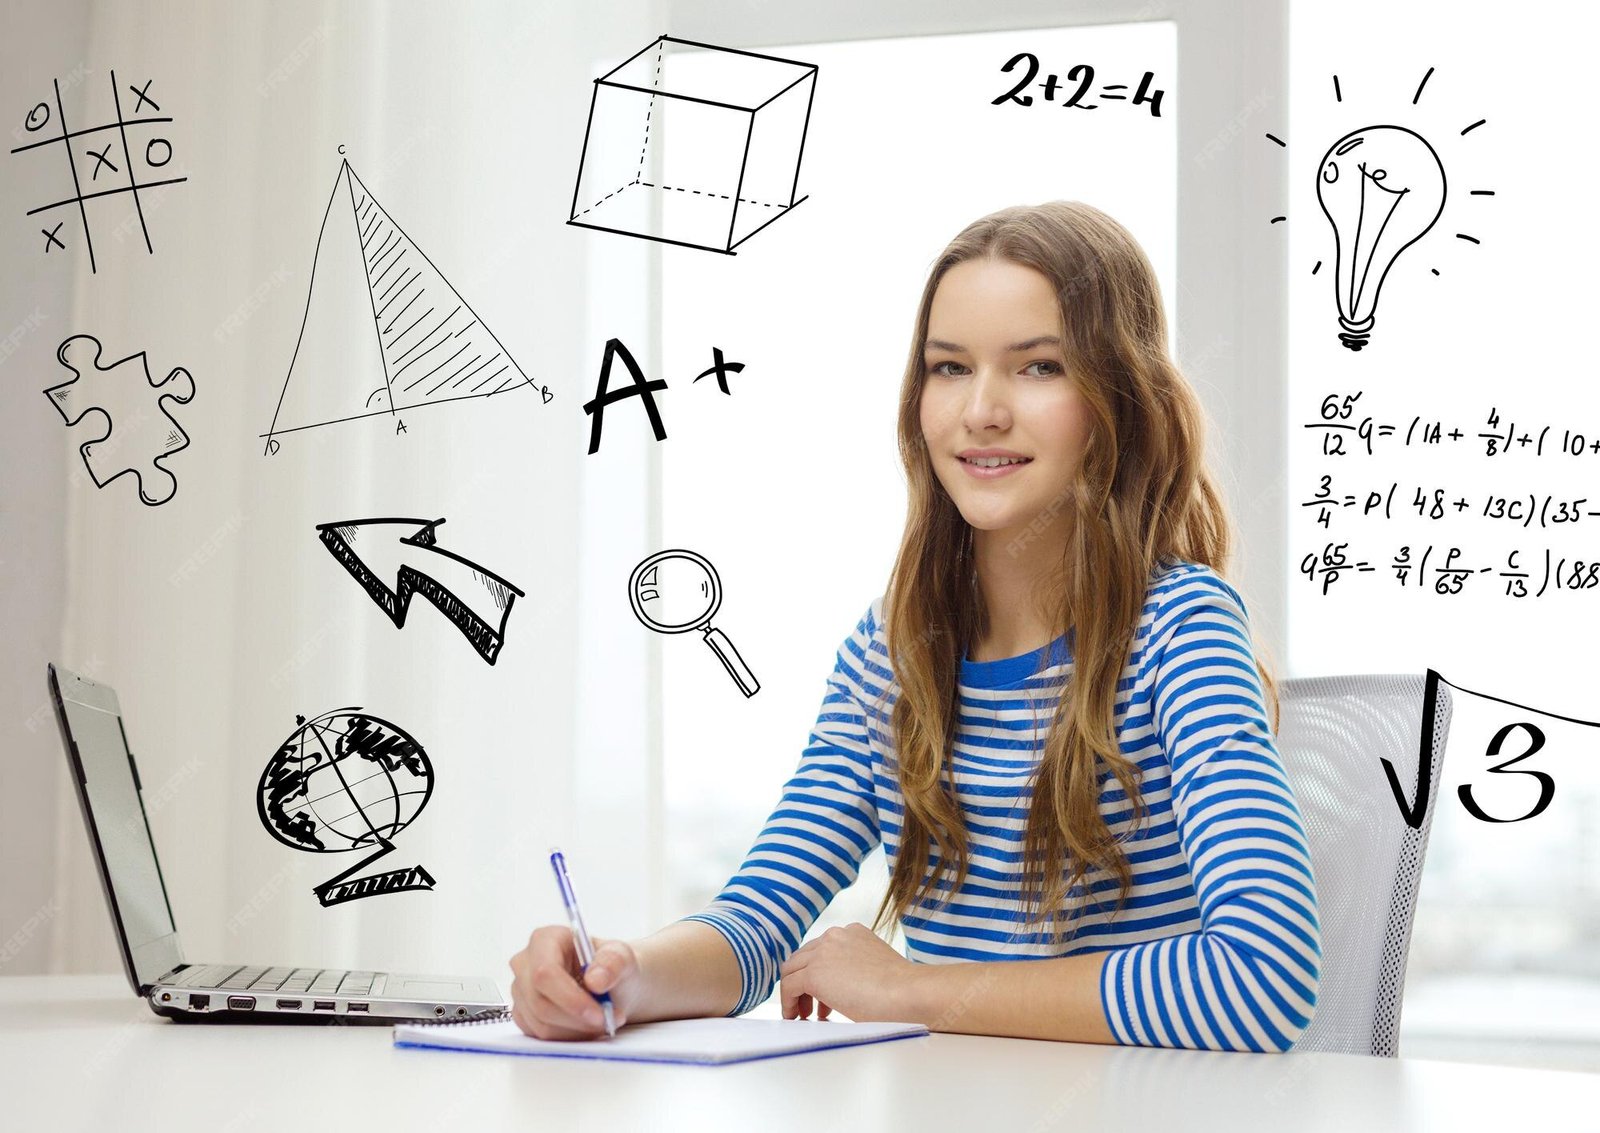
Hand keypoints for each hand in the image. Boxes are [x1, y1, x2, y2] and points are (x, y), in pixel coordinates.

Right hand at [508, 925, 638, 1039]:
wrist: (612, 985)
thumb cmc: (613, 966)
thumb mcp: (623, 957)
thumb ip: (613, 963)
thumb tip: (595, 980)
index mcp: (545, 939)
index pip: (545, 972)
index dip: (569, 998)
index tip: (598, 1014)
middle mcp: (525, 963)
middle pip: (540, 1002)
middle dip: (577, 1019)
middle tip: (609, 1020)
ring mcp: (521, 990)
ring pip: (541, 1024)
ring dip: (577, 1030)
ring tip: (604, 1020)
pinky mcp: (523, 1014)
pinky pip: (541, 1035)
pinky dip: (568, 1036)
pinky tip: (586, 1025)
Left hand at [779, 923, 918, 1022]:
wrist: (908, 993)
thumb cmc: (901, 991)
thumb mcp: (874, 969)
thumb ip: (855, 969)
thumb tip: (842, 988)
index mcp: (852, 932)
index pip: (821, 950)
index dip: (818, 973)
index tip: (825, 996)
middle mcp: (835, 935)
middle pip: (803, 958)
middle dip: (804, 983)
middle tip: (810, 1007)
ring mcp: (823, 951)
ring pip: (791, 970)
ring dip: (794, 993)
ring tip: (803, 1014)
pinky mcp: (814, 973)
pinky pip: (788, 986)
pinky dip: (788, 1003)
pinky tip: (795, 1017)